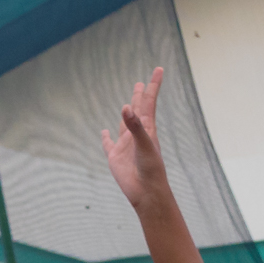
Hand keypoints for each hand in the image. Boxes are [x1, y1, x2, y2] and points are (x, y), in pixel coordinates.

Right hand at [99, 65, 170, 209]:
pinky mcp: (115, 157)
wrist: (146, 193)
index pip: (149, 102)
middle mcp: (136, 134)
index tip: (159, 69)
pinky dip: (105, 138)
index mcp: (147, 128)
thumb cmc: (151, 170)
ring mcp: (125, 145)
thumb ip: (135, 126)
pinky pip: (108, 144)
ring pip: (124, 124)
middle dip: (140, 96)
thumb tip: (126, 107)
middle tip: (141, 83)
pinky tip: (104, 132)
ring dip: (125, 114)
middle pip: (137, 110)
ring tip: (127, 104)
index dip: (153, 85)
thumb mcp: (145, 145)